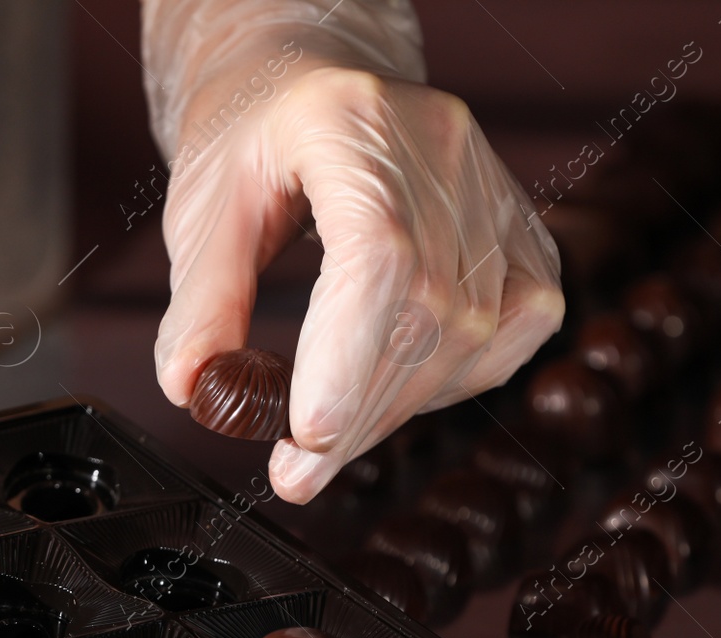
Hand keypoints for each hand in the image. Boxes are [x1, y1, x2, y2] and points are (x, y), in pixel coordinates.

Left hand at [145, 1, 563, 502]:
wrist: (311, 85)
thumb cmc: (255, 136)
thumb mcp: (204, 209)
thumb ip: (201, 303)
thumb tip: (196, 389)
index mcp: (351, 122)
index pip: (379, 254)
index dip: (349, 358)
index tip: (309, 434)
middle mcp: (442, 148)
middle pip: (428, 310)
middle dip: (360, 412)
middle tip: (299, 468)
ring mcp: (493, 188)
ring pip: (473, 333)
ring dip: (397, 407)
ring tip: (332, 430)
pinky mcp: (523, 230)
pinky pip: (513, 331)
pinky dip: (452, 379)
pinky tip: (399, 386)